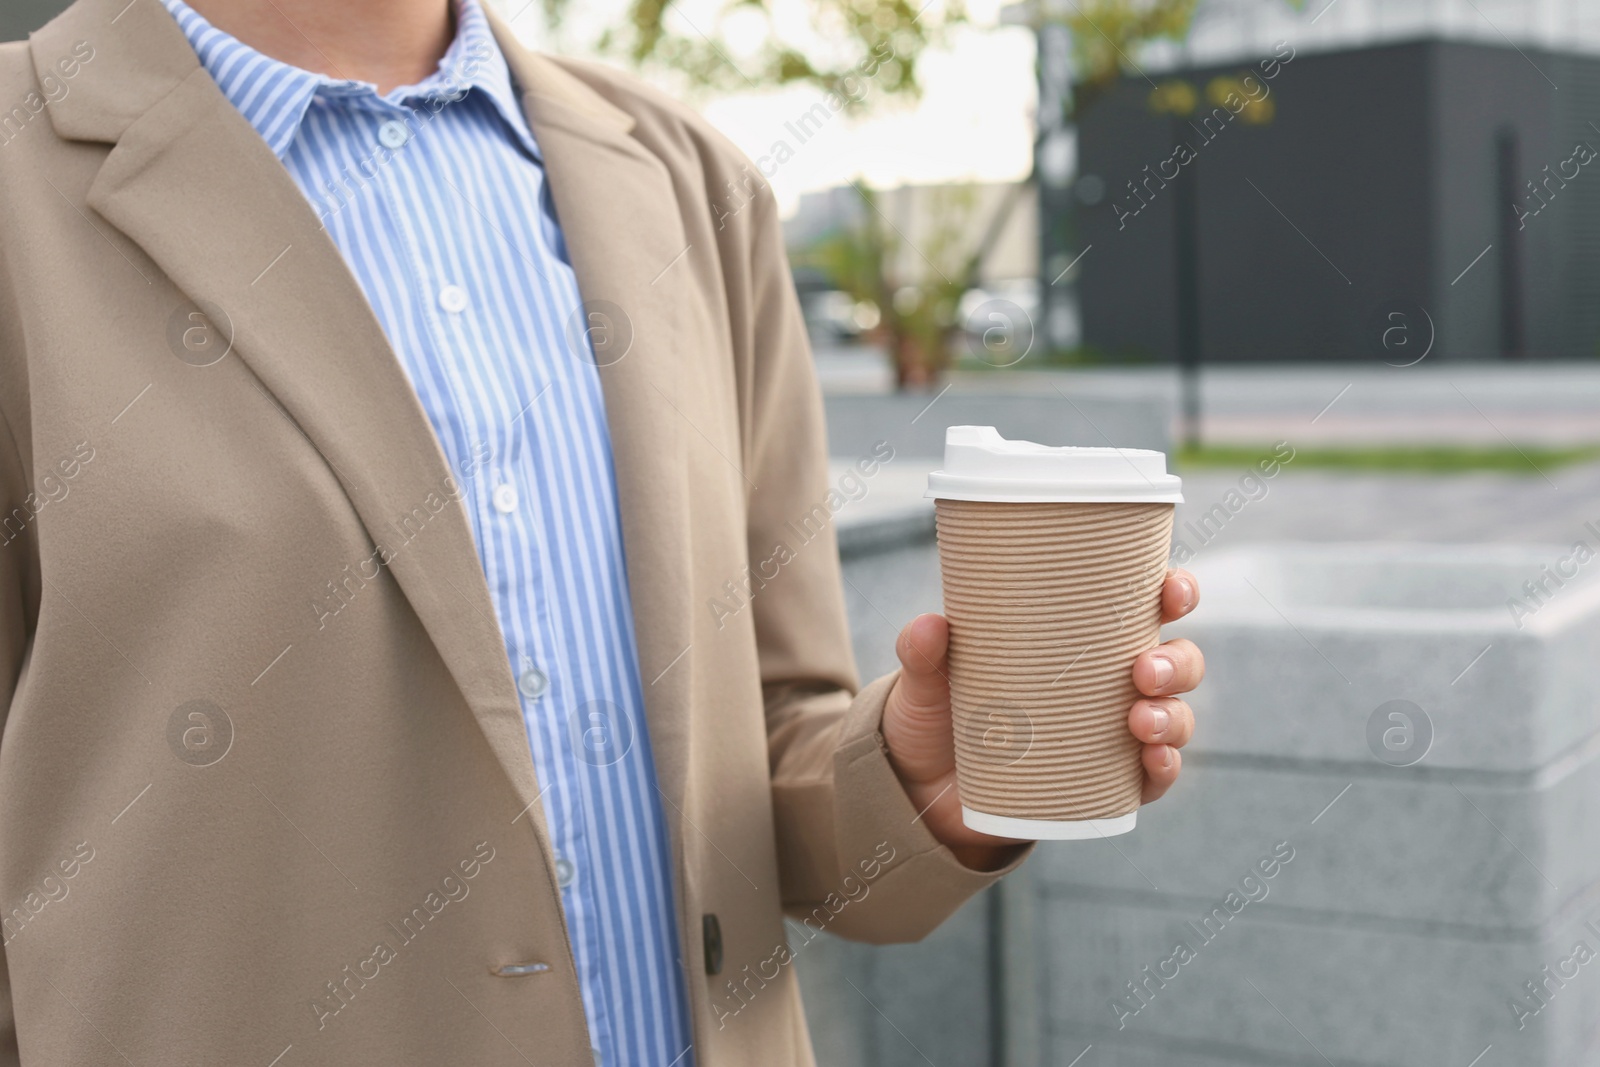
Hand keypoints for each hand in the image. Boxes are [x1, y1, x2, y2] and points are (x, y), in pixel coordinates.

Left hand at [882, 569, 1203, 870]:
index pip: (1146, 606)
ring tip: (1139, 720)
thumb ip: (923, 652)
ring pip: (1174, 717)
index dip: (1174, 592)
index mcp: (1083, 639)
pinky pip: (1154, 777)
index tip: (1170, 590)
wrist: (922, 791)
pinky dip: (1165, 769)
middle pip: (1176, 661)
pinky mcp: (1106, 784)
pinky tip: (1153, 761)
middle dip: (1177, 662)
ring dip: (1173, 717)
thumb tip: (930, 625)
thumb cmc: (937, 714)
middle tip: (1143, 670)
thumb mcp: (926, 680)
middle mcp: (1110, 682)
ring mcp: (1113, 734)